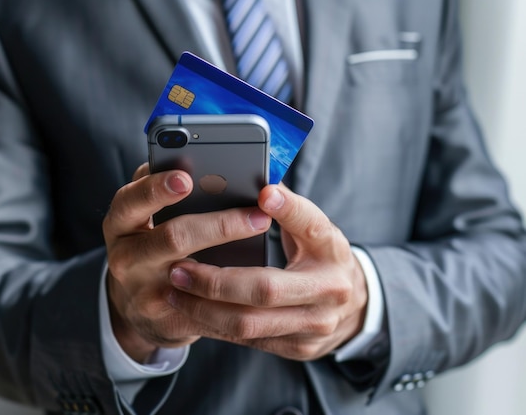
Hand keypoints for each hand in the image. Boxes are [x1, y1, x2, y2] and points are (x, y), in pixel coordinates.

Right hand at [102, 164, 271, 361]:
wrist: (135, 304)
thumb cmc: (151, 244)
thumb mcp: (146, 216)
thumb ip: (166, 190)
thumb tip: (212, 162)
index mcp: (121, 222)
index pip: (131, 200)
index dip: (157, 189)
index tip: (187, 178)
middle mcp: (125, 256)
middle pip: (172, 237)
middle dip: (219, 225)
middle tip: (256, 215)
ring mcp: (142, 291)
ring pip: (192, 276)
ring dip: (235, 258)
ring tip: (264, 239)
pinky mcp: (161, 319)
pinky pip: (202, 307)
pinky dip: (232, 294)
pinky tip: (259, 281)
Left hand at [166, 184, 367, 360]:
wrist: (354, 307)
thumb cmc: (321, 257)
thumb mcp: (313, 230)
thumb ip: (288, 208)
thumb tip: (257, 182)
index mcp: (332, 249)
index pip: (311, 226)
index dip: (288, 209)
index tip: (263, 193)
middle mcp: (329, 290)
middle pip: (264, 289)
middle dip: (214, 282)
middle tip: (179, 270)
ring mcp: (315, 325)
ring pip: (249, 324)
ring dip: (205, 309)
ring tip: (175, 291)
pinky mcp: (300, 348)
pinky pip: (249, 341)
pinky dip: (215, 326)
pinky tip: (192, 311)